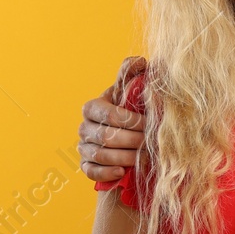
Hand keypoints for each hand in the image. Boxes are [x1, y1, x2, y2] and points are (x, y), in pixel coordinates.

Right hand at [78, 55, 147, 181]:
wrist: (126, 136)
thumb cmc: (129, 111)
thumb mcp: (129, 92)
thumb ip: (131, 75)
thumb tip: (141, 61)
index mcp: (93, 107)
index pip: (108, 114)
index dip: (131, 120)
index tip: (149, 124)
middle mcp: (84, 127)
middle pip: (106, 136)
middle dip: (132, 140)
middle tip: (151, 142)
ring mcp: (83, 147)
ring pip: (100, 154)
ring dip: (125, 157)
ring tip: (143, 158)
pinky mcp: (86, 165)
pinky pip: (92, 171)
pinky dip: (107, 172)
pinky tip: (123, 171)